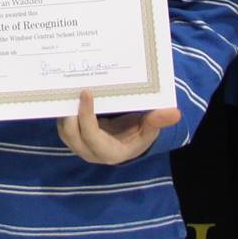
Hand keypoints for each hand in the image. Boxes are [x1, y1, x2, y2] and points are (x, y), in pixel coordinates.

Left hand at [55, 89, 179, 164]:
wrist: (128, 140)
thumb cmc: (138, 135)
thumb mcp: (150, 130)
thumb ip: (158, 122)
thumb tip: (175, 112)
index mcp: (108, 153)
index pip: (91, 136)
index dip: (86, 115)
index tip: (86, 92)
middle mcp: (89, 151)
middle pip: (70, 133)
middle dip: (68, 112)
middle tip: (70, 87)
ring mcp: (78, 145)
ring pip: (63, 128)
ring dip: (63, 109)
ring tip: (65, 86)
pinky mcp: (72, 135)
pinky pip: (62, 123)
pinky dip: (62, 108)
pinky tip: (64, 90)